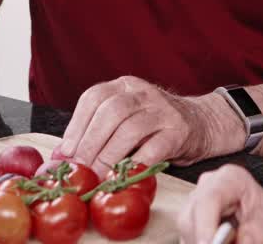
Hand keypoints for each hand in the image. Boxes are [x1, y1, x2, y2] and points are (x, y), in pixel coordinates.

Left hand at [53, 76, 241, 175]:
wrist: (201, 123)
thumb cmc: (154, 126)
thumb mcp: (125, 118)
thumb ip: (96, 131)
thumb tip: (61, 155)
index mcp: (124, 85)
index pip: (93, 98)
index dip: (76, 126)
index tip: (64, 153)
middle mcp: (143, 92)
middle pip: (110, 113)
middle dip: (90, 144)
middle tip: (79, 170)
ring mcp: (163, 109)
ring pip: (130, 129)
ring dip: (109, 156)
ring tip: (98, 176)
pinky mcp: (179, 130)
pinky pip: (154, 147)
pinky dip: (136, 164)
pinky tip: (125, 175)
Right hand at [180, 165, 262, 243]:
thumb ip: (250, 239)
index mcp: (230, 178)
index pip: (208, 200)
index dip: (205, 226)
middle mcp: (207, 185)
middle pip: (191, 216)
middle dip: (204, 240)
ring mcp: (195, 200)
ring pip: (186, 228)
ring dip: (202, 242)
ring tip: (232, 241)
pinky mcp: (190, 217)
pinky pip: (187, 236)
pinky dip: (201, 243)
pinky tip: (218, 242)